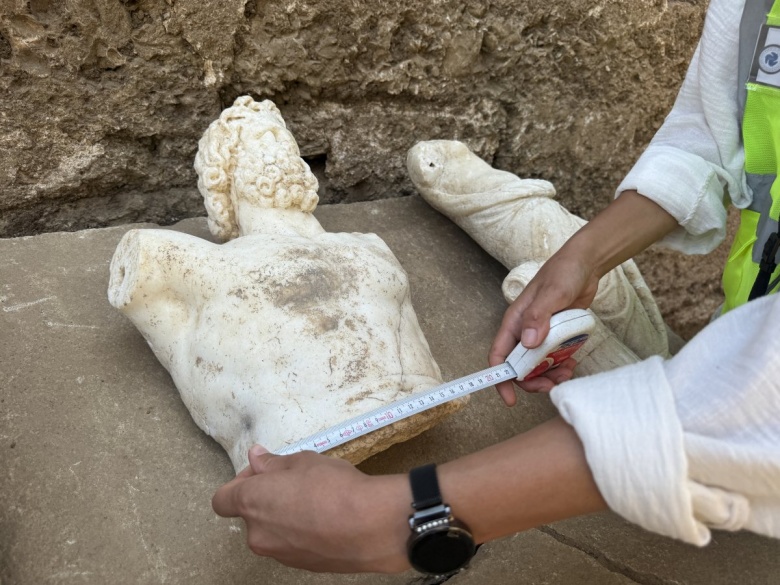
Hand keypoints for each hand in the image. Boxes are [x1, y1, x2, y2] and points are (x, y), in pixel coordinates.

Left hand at [212, 446, 410, 572]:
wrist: (371, 527)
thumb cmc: (336, 489)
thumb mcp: (304, 461)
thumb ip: (273, 463)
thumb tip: (257, 458)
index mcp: (252, 502)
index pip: (222, 499)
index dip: (240, 482)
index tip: (262, 471)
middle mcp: (258, 533)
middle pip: (250, 514)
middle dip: (267, 497)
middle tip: (296, 481)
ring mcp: (279, 553)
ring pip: (272, 530)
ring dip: (285, 515)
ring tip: (317, 499)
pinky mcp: (300, 565)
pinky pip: (291, 543)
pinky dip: (301, 531)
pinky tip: (326, 518)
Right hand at [489, 249, 598, 404]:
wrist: (585, 264)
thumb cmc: (564, 272)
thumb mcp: (553, 293)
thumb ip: (538, 317)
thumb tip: (528, 344)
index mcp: (514, 322)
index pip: (499, 356)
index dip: (501, 380)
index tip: (510, 399)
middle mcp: (524, 331)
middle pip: (520, 368)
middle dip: (533, 381)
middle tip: (553, 384)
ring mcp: (540, 335)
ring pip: (538, 366)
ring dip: (550, 375)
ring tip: (568, 372)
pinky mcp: (555, 336)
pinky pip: (554, 359)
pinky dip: (561, 366)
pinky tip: (573, 362)